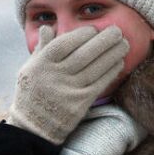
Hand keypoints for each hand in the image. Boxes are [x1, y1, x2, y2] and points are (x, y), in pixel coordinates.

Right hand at [7, 25, 128, 143]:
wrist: (33, 126)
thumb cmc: (32, 92)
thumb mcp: (29, 68)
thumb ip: (41, 48)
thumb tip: (48, 28)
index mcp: (41, 64)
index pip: (64, 44)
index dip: (82, 34)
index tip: (93, 29)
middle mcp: (55, 76)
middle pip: (84, 54)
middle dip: (104, 40)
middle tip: (117, 31)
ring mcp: (69, 91)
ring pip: (95, 68)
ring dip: (113, 54)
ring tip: (124, 44)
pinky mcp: (80, 104)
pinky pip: (99, 83)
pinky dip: (111, 71)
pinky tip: (119, 62)